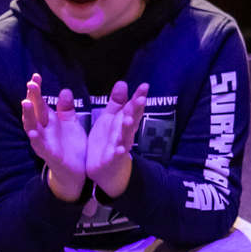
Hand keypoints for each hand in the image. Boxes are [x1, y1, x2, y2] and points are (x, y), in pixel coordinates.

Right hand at [20, 73, 85, 199]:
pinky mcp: (50, 155)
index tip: (36, 76)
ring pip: (32, 127)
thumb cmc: (71, 146)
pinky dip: (36, 139)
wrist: (76, 170)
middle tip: (30, 84)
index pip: (40, 102)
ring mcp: (44, 142)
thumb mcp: (70, 124)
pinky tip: (33, 132)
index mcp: (50, 121)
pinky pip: (41, 147)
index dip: (37, 90)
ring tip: (25, 103)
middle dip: (32, 98)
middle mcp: (44, 130)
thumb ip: (67, 108)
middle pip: (35, 112)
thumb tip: (64, 90)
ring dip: (28, 116)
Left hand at [85, 80, 149, 195]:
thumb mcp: (110, 119)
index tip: (144, 86)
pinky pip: (117, 155)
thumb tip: (122, 82)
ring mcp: (120, 146)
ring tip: (128, 119)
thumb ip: (116, 102)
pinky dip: (119, 152)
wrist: (106, 169)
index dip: (139, 97)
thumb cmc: (109, 141)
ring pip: (126, 136)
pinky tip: (120, 149)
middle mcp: (125, 133)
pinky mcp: (112, 159)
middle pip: (133, 120)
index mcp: (124, 122)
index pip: (133, 107)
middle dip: (136, 110)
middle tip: (140, 99)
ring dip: (128, 129)